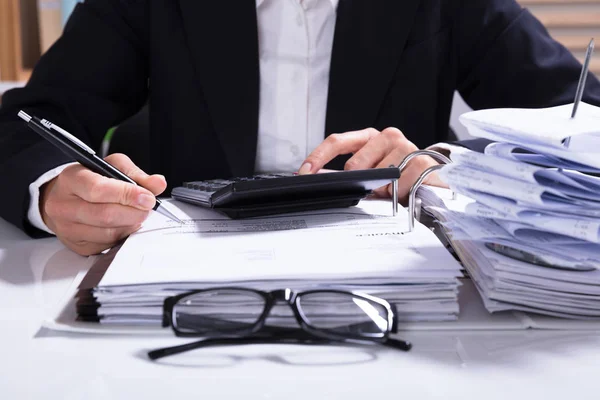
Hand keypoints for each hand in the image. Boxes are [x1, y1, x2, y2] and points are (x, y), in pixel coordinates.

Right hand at [40, 153, 166, 255]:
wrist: (64, 197)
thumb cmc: (90, 180)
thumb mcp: (112, 167)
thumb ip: (136, 174)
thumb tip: (158, 183)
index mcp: (71, 179)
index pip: (99, 190)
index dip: (128, 195)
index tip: (147, 197)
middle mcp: (63, 205)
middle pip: (105, 215)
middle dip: (134, 212)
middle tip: (146, 207)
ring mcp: (67, 228)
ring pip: (108, 233)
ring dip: (130, 225)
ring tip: (136, 214)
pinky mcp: (77, 246)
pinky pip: (107, 246)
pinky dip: (122, 236)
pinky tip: (123, 225)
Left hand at [298, 127, 446, 201]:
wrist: (435, 180)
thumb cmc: (400, 174)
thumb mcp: (371, 172)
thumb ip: (348, 173)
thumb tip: (319, 178)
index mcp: (370, 137)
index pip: (337, 141)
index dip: (318, 157)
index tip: (304, 171)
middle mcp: (387, 136)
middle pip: (354, 163)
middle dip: (357, 182)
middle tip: (370, 189)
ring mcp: (405, 147)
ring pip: (376, 177)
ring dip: (381, 190)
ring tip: (392, 190)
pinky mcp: (421, 161)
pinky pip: (398, 186)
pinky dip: (398, 195)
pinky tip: (405, 192)